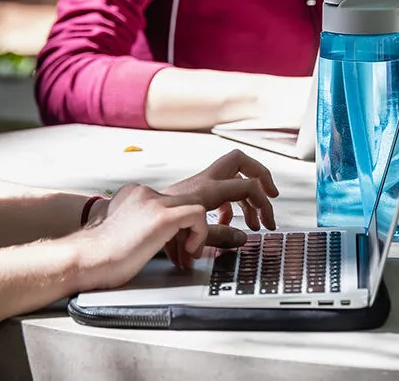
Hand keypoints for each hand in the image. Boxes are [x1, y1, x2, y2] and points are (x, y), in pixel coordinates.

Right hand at [71, 183, 211, 291]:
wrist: (86, 259)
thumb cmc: (99, 255)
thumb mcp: (121, 229)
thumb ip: (137, 225)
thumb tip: (148, 238)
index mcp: (132, 194)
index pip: (167, 201)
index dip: (176, 225)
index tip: (174, 244)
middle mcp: (144, 192)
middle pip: (183, 201)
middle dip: (189, 227)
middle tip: (187, 250)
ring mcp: (153, 202)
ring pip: (194, 205)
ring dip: (197, 232)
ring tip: (189, 253)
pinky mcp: (162, 217)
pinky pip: (198, 215)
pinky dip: (200, 234)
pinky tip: (188, 251)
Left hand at [158, 149, 279, 268]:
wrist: (127, 229)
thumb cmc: (150, 230)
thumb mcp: (189, 237)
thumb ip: (219, 236)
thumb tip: (243, 237)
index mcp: (205, 189)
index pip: (247, 186)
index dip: (263, 204)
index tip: (266, 224)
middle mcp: (201, 182)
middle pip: (239, 161)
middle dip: (260, 175)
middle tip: (272, 194)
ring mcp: (195, 186)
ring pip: (230, 180)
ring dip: (245, 199)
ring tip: (252, 223)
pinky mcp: (189, 195)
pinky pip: (217, 192)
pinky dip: (228, 206)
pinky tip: (224, 223)